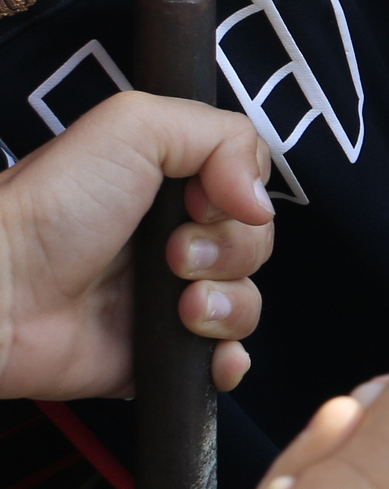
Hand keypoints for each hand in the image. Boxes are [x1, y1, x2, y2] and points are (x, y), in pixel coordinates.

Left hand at [0, 92, 273, 398]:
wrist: (0, 291)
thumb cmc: (49, 209)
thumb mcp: (133, 127)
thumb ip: (220, 135)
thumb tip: (262, 202)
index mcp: (165, 188)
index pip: (246, 191)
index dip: (241, 201)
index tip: (199, 204)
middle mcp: (169, 241)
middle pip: (255, 247)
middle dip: (231, 253)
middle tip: (173, 256)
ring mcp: (167, 300)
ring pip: (247, 304)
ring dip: (228, 305)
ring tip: (180, 307)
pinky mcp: (160, 354)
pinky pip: (224, 361)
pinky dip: (225, 358)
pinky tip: (204, 350)